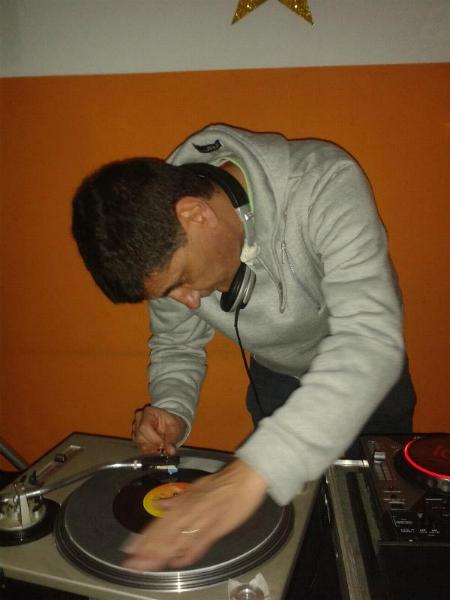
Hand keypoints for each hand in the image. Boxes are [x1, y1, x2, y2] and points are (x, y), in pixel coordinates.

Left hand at [122, 459, 267, 570]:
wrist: (244, 478)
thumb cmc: (221, 483)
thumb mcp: (195, 487)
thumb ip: (177, 499)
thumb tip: (159, 504)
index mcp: (183, 502)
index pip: (159, 523)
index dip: (144, 538)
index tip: (130, 551)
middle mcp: (188, 511)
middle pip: (164, 534)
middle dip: (147, 550)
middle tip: (132, 564)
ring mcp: (201, 521)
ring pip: (177, 540)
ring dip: (161, 554)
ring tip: (147, 566)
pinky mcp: (215, 529)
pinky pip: (198, 544)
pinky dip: (187, 554)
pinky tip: (177, 563)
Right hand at [132, 405, 185, 455]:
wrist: (170, 425)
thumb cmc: (172, 423)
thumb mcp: (176, 429)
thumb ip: (172, 440)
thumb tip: (171, 451)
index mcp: (148, 412)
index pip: (144, 427)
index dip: (153, 439)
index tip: (163, 444)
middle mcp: (139, 419)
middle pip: (139, 436)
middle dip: (153, 444)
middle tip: (163, 445)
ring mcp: (136, 427)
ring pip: (139, 443)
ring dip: (151, 447)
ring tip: (161, 444)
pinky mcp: (136, 436)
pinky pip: (139, 446)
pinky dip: (149, 449)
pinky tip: (156, 445)